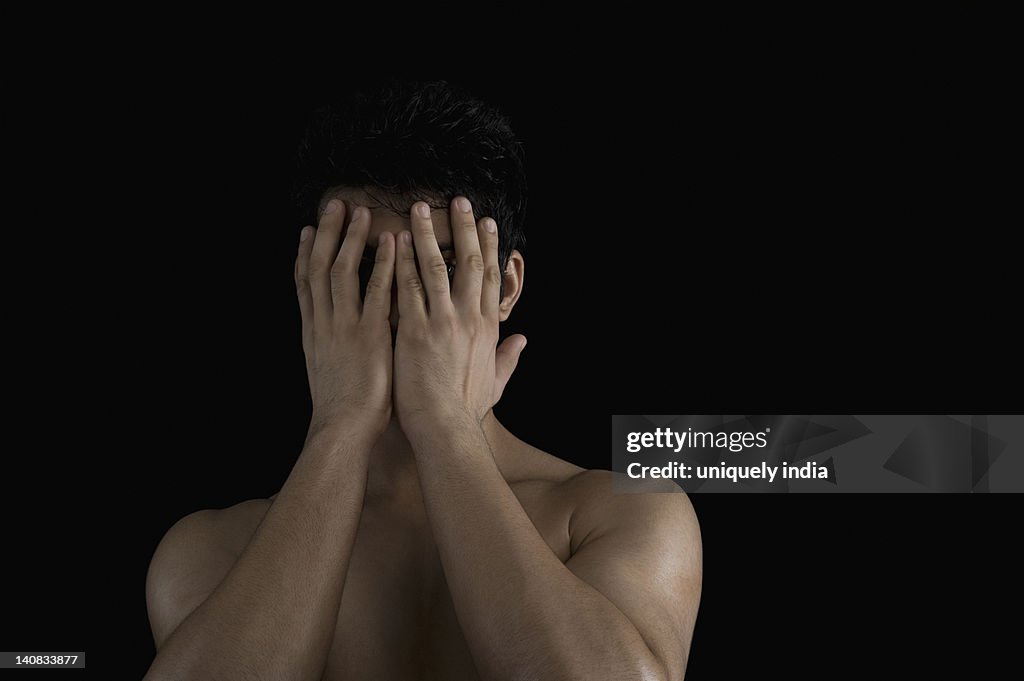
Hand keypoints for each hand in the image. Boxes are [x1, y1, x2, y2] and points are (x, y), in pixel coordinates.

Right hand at [295, 200, 395, 437]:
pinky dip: (384, 265)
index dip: (304, 253)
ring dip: (351, 238)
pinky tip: (393, 243)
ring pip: (342, 271)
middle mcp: (323, 323)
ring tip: (361, 212)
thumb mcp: (326, 369)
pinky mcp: (369, 335)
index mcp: (313, 331)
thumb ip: (329, 345)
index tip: (307, 229)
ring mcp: (344, 327)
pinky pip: (377, 292)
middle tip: (335, 204)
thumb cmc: (341, 408)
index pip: (304, 284)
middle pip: (318, 267)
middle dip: (326, 233)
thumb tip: (333, 333)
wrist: (343, 430)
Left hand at [392, 197, 525, 437]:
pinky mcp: (414, 330)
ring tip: (418, 209)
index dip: (488, 246)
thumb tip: (523, 341)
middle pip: (468, 262)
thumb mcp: (496, 382)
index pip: (491, 277)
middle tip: (457, 200)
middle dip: (463, 228)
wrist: (445, 427)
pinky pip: (406, 288)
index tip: (485, 222)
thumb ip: (509, 358)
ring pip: (435, 268)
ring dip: (427, 235)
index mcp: (488, 328)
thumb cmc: (467, 409)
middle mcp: (468, 318)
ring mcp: (441, 322)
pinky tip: (393, 241)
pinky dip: (400, 262)